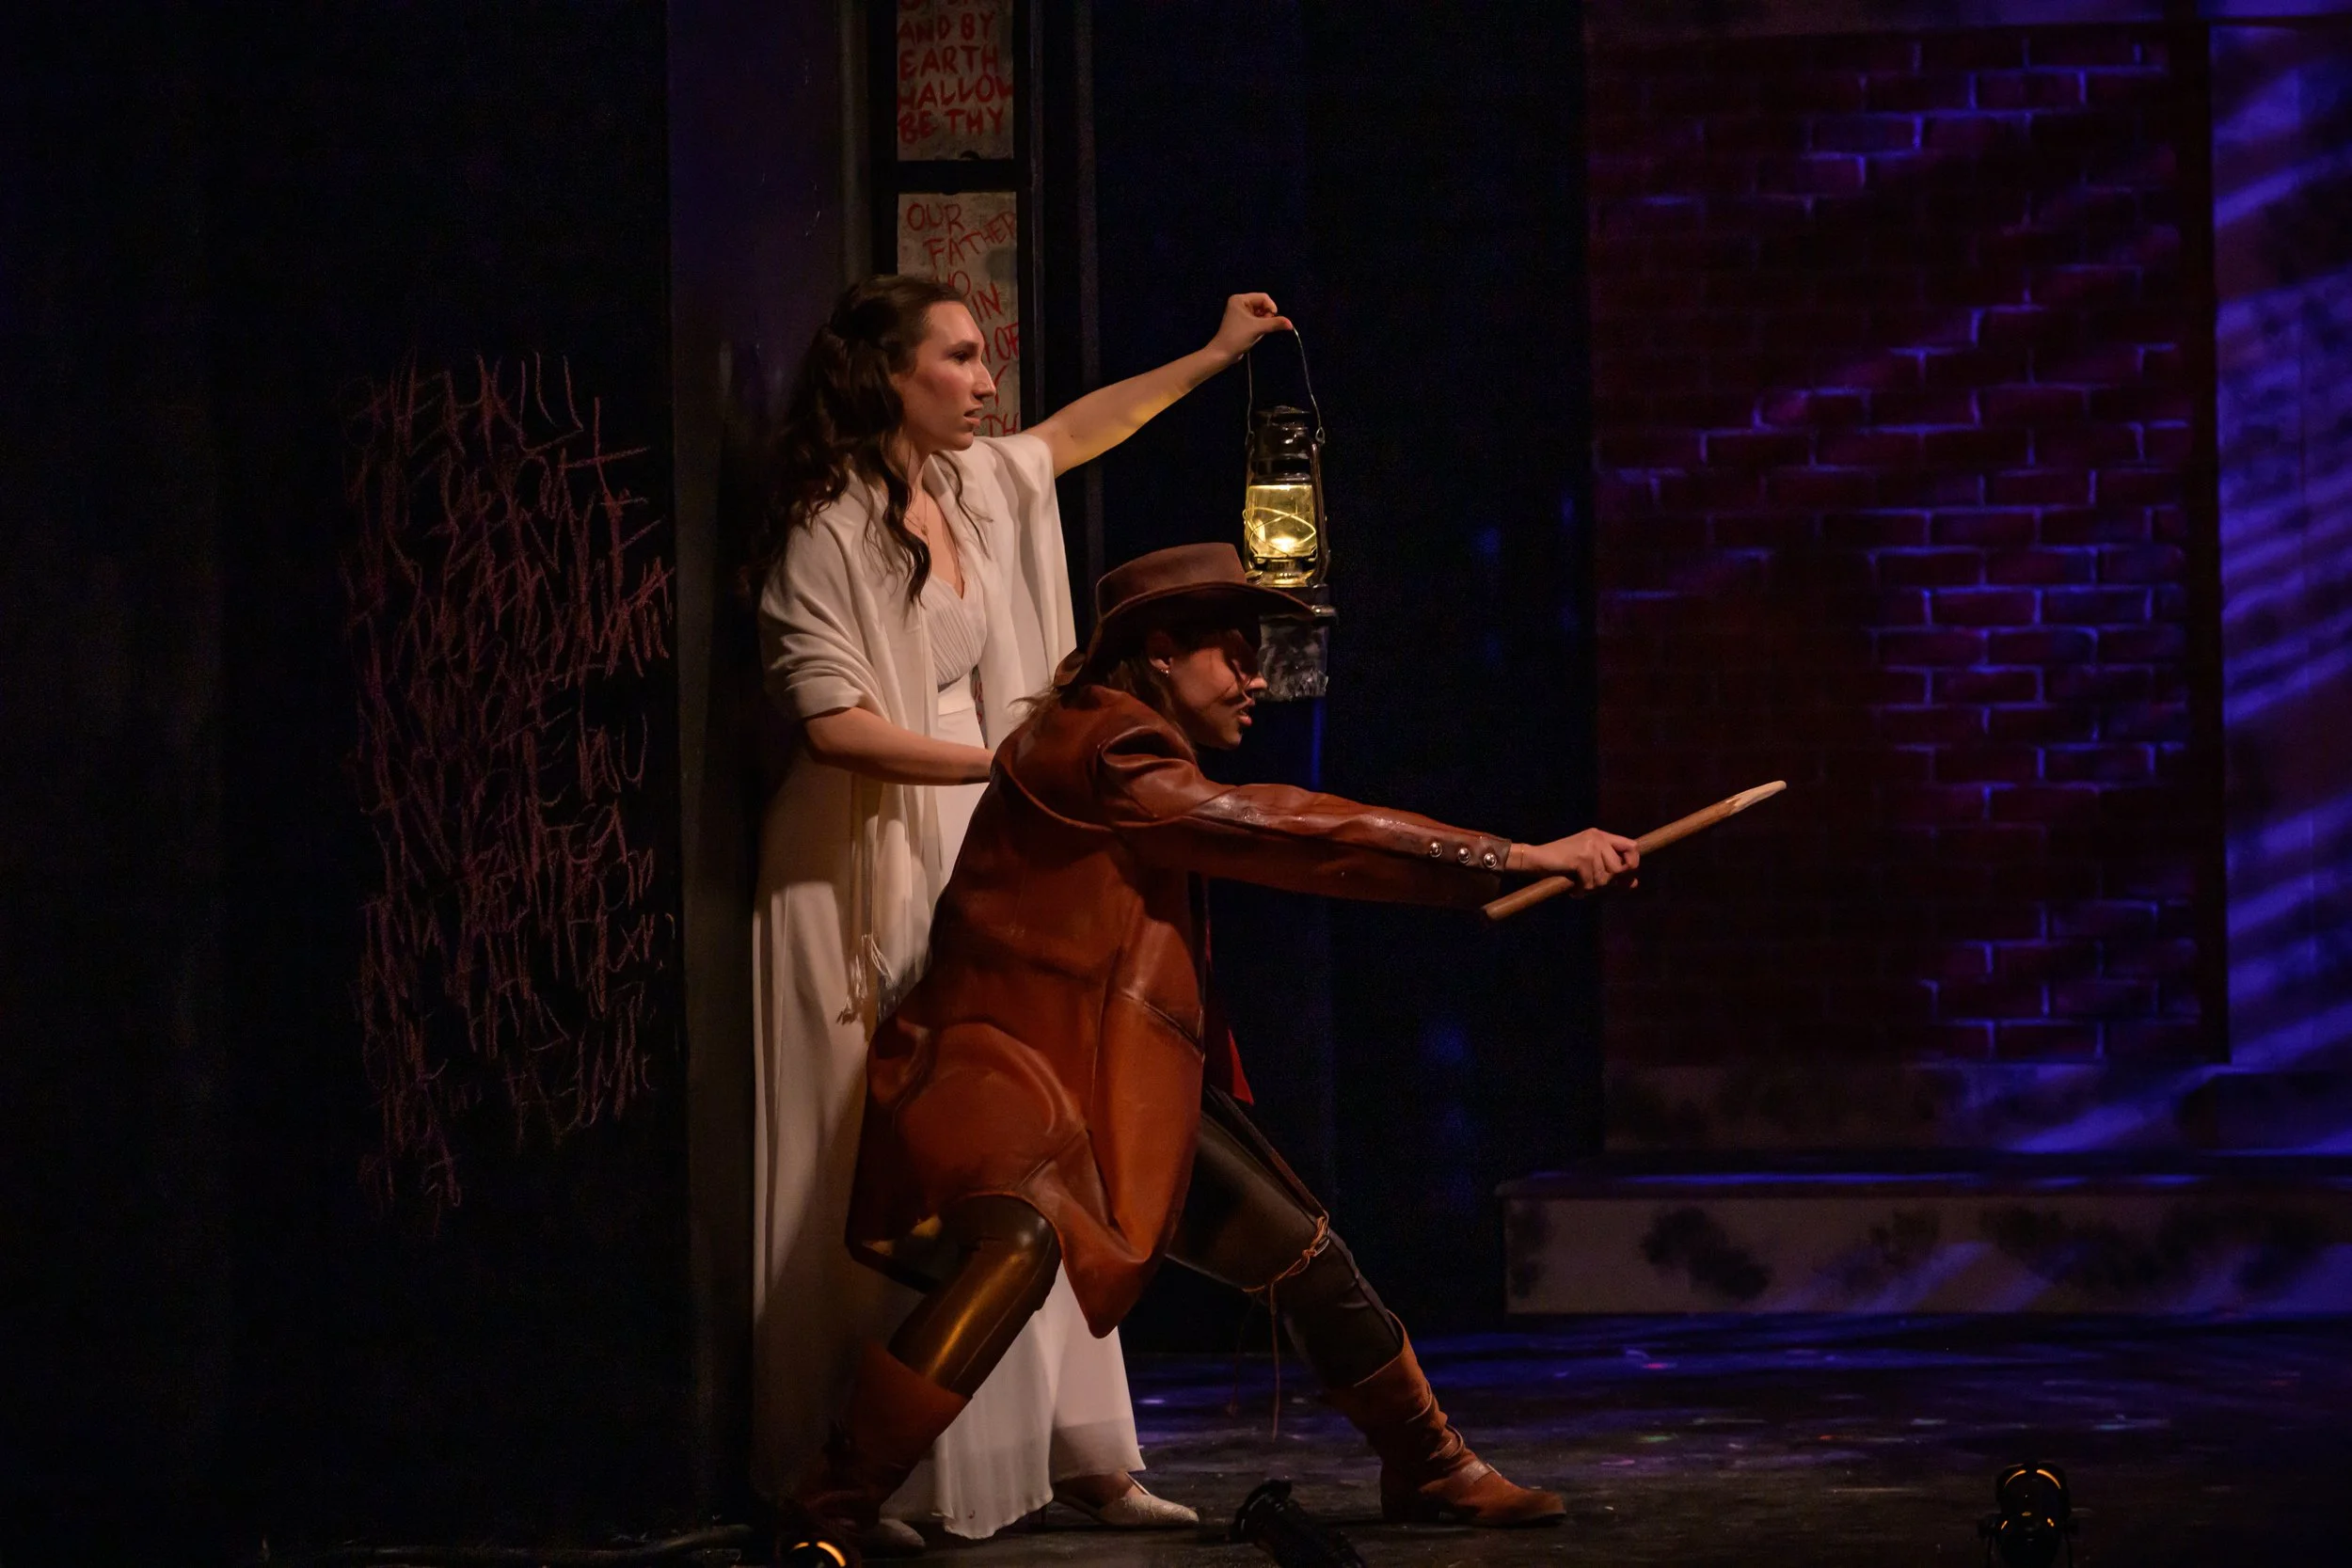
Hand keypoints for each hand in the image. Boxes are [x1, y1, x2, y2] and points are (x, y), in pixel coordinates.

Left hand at [1208, 292, 1294, 362]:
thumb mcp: (1258, 328)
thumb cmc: (1237, 337)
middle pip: (1262, 305)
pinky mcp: (1242, 323)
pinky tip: (1256, 334)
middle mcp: (1239, 303)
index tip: (1273, 319)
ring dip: (1264, 322)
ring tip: (1259, 331)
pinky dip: (1260, 326)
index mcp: (1240, 299)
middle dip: (1267, 315)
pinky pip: (1257, 320)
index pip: (1263, 297)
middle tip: (1265, 326)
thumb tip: (1290, 324)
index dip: (1271, 307)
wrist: (1223, 354)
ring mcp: (1241, 313)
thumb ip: (1275, 323)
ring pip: (1261, 313)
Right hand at [1507, 829, 1639, 892]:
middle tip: (1591, 884)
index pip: (1632, 847)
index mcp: (1601, 836)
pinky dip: (1582, 890)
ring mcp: (1590, 847)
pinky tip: (1573, 888)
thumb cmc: (1561, 863)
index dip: (1632, 864)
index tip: (1624, 877)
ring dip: (1591, 887)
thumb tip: (1635, 884)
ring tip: (1579, 885)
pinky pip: (1591, 882)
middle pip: (1619, 868)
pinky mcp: (1581, 857)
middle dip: (1606, 882)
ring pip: (1605, 878)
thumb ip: (1611, 871)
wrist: (1535, 858)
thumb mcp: (1589, 865)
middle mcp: (1598, 838)